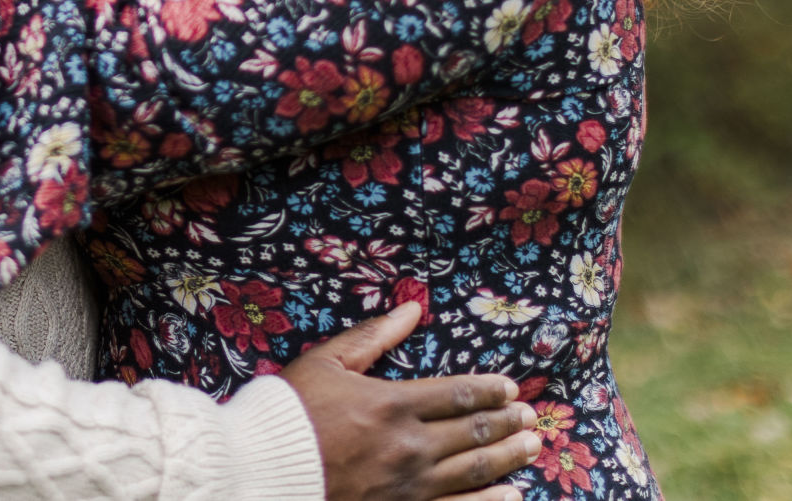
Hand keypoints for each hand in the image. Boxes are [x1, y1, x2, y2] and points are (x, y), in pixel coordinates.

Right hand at [283, 302, 540, 500]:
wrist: (260, 472)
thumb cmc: (288, 413)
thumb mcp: (326, 362)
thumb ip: (372, 337)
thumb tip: (412, 310)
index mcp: (392, 403)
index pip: (457, 394)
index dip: (489, 390)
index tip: (509, 389)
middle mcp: (408, 446)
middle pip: (472, 432)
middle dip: (507, 422)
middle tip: (529, 418)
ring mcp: (407, 487)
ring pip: (472, 471)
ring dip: (507, 458)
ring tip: (530, 447)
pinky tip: (510, 497)